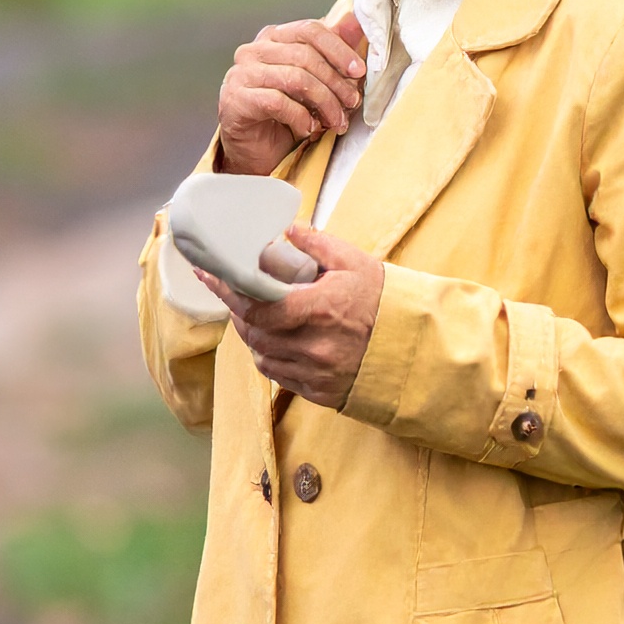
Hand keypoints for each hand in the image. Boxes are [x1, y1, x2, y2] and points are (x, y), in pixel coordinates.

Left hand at [198, 224, 382, 407]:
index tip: (209, 275)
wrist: (414, 346)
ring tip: (258, 318)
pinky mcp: (319, 392)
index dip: (228, 292)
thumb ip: (317, 244)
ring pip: (262, 356)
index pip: (257, 307)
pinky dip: (270, 357)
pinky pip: (279, 377)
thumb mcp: (354, 262)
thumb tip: (288, 230)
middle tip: (236, 295)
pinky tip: (276, 341)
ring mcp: (316, 372)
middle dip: (239, 313)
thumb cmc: (384, 301)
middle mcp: (314, 345)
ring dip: (253, 336)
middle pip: (254, 333)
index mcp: (320, 309)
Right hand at [217, 12, 366, 176]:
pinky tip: (309, 129)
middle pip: (305, 55)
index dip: (339, 49)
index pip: (310, 30)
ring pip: (295, 79)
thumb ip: (332, 51)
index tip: (358, 71)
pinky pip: (278, 102)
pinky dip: (300, 117)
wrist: (253, 149)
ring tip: (336, 121)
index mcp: (273, 38)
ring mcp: (241, 74)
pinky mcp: (236, 99)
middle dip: (335, 82)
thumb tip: (356, 21)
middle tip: (352, 103)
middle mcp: (253, 50)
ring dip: (324, 102)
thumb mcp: (314, 81)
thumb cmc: (284, 113)